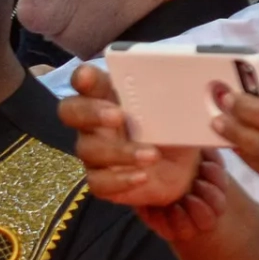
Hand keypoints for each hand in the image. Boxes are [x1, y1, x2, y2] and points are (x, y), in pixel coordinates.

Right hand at [59, 66, 225, 241]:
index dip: (82, 78)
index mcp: (109, 95)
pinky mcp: (102, 180)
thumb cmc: (173, 129)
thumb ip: (172, 95)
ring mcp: (94, 152)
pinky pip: (99, 182)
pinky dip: (121, 179)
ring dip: (121, 151)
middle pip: (70, 111)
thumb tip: (188, 83)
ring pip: (89, 150)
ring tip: (152, 155)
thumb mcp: (178, 109)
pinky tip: (143, 176)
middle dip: (90, 112)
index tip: (87, 77)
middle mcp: (94, 122)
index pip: (85, 80)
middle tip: (118, 116)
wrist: (184, 169)